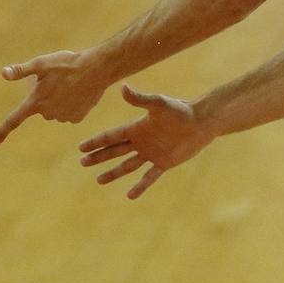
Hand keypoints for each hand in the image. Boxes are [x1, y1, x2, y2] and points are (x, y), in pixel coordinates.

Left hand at [0, 50, 111, 146]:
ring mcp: (63, 117)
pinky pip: (67, 111)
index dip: (2, 132)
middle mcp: (48, 113)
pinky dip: (70, 102)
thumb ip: (21, 70)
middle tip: (53, 77)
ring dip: (56, 98)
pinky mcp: (77, 118)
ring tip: (68, 82)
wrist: (97, 69)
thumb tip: (3, 73)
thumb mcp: (42, 63)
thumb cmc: (67, 64)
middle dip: (41, 95)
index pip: (14, 120)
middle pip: (38, 107)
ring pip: (54, 108)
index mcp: (36, 102)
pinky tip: (77, 90)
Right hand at [77, 85, 215, 198]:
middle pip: (115, 151)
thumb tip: (122, 87)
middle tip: (82, 162)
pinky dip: (140, 186)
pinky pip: (149, 177)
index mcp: (137, 127)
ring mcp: (152, 153)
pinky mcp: (164, 162)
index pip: (112, 136)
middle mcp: (142, 141)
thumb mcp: (159, 104)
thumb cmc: (181, 110)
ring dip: (114, 173)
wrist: (202, 121)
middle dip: (99, 157)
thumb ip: (141, 98)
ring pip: (128, 165)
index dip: (97, 142)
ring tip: (99, 180)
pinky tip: (130, 195)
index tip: (81, 147)